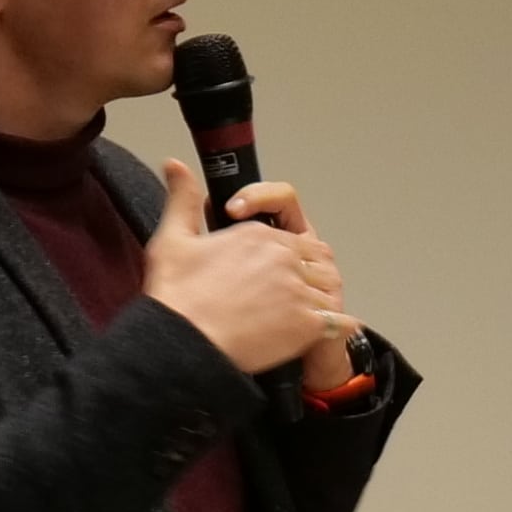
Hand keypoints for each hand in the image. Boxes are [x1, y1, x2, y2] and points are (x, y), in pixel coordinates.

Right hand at [137, 158, 356, 378]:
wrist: (182, 346)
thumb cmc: (176, 298)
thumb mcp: (173, 238)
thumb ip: (183, 199)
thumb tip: (176, 165)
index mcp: (259, 235)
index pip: (292, 232)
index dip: (287, 248)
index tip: (276, 264)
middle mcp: (284, 258)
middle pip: (317, 259)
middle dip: (310, 272)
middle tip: (296, 291)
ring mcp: (299, 292)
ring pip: (329, 290)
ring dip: (323, 300)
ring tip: (308, 313)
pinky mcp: (307, 325)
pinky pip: (339, 323)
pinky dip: (337, 328)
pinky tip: (325, 333)